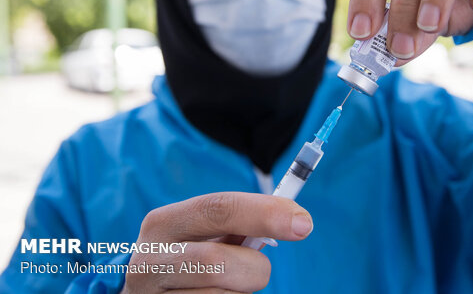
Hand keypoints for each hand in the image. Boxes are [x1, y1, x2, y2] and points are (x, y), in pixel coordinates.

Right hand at [121, 192, 312, 293]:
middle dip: (254, 268)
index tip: (304, 223)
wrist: (152, 293)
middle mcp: (147, 262)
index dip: (264, 213)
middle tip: (262, 271)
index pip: (218, 208)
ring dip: (243, 293)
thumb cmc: (193, 258)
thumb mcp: (204, 234)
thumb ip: (239, 224)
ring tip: (229, 287)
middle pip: (216, 263)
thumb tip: (297, 221)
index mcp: (162, 224)